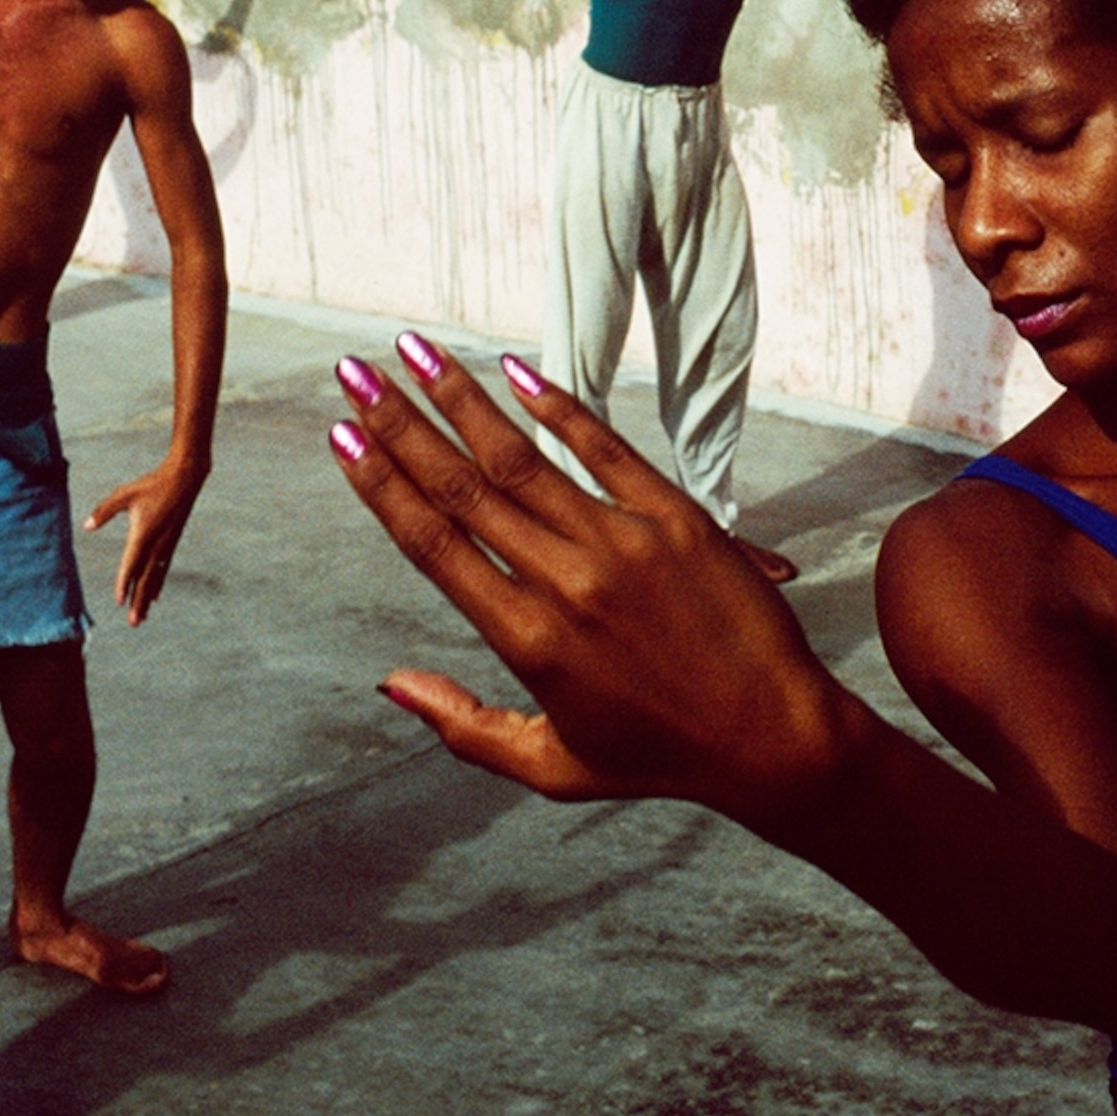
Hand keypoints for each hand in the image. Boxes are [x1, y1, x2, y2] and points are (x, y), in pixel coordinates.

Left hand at [85, 457, 203, 625]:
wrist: (185, 479)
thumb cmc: (152, 484)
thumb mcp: (125, 494)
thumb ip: (105, 511)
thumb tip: (87, 527)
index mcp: (143, 534)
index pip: (131, 565)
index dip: (124, 584)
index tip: (119, 601)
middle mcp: (157, 544)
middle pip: (146, 579)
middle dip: (139, 601)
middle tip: (133, 622)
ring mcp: (167, 545)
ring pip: (156, 577)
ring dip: (148, 598)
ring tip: (142, 616)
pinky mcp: (172, 542)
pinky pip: (163, 569)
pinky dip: (157, 584)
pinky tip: (155, 595)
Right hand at [331, 336, 852, 823]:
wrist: (774, 737)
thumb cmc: (659, 756)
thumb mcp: (550, 766)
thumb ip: (462, 726)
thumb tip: (389, 682)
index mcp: (527, 642)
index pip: (433, 546)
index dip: (381, 486)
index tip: (342, 437)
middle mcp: (567, 584)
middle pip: (463, 487)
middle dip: (399, 423)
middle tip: (354, 370)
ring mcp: (623, 545)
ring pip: (523, 458)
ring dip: (461, 398)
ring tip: (414, 349)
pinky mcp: (677, 519)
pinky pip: (606, 449)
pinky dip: (557, 407)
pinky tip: (514, 369)